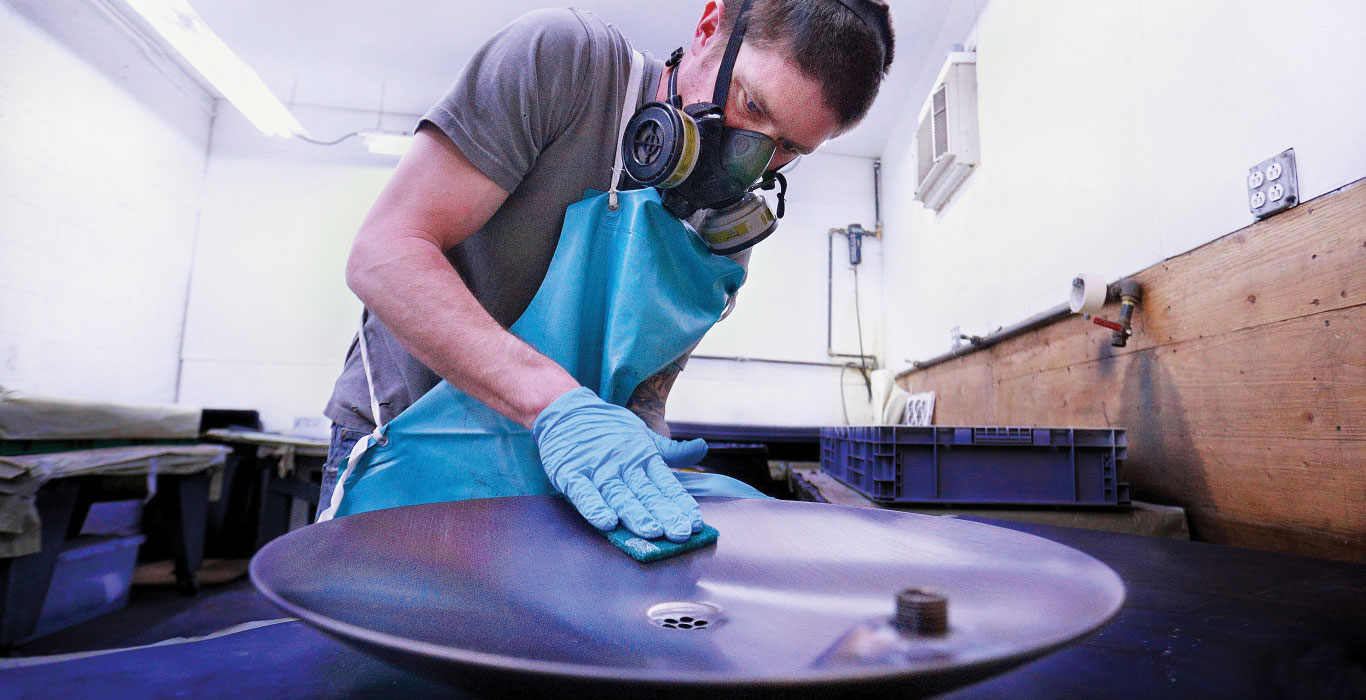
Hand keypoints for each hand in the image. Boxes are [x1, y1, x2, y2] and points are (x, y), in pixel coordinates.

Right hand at [531, 388, 704, 540]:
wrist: (567, 412)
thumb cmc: (608, 428)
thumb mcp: (643, 435)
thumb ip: (672, 450)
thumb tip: (702, 448)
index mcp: (643, 457)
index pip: (666, 484)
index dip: (680, 504)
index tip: (695, 523)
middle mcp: (623, 465)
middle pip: (646, 494)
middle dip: (664, 515)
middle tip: (679, 533)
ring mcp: (597, 470)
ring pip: (619, 496)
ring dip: (635, 514)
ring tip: (652, 531)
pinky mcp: (572, 474)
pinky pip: (584, 493)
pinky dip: (595, 507)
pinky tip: (607, 522)